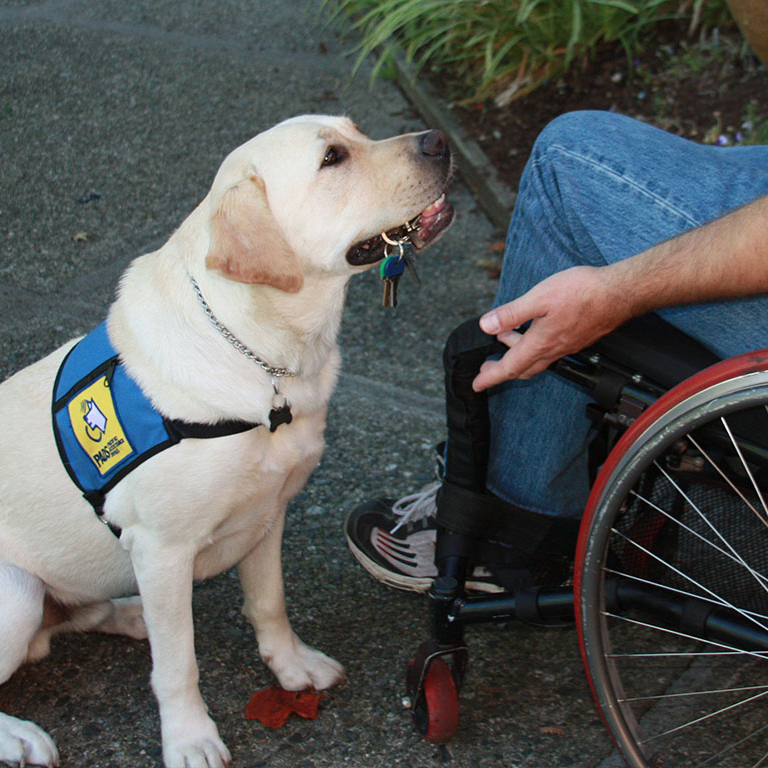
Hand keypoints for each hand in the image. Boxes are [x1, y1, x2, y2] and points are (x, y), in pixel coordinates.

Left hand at [472, 265, 629, 390]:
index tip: (476, 385)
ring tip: (503, 339)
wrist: (619, 293)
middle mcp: (553, 350)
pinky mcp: (576, 338)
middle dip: (501, 371)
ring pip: (536, 359)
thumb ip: (510, 313)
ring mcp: (566, 346)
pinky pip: (549, 351)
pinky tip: (532, 330)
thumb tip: (486, 325)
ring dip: (517, 355)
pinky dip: (533, 347)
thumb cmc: (582, 293)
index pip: (509, 367)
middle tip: (486, 370)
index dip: (490, 378)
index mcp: (540, 343)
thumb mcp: (538, 298)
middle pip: (522, 369)